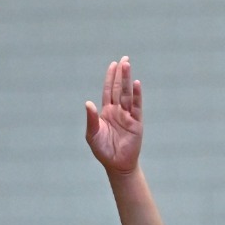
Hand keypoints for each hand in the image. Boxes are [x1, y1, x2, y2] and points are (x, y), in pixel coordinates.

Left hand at [84, 57, 142, 174]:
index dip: (110, 78)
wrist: (117, 165)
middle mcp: (118, 111)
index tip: (113, 64)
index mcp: (107, 112)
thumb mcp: (93, 134)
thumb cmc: (103, 150)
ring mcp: (128, 116)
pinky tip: (136, 84)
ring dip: (127, 80)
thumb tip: (88, 103)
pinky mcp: (136, 123)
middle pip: (120, 89)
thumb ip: (91, 119)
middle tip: (124, 59)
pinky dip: (137, 95)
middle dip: (121, 74)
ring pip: (128, 94)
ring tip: (127, 65)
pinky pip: (137, 106)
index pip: (109, 91)